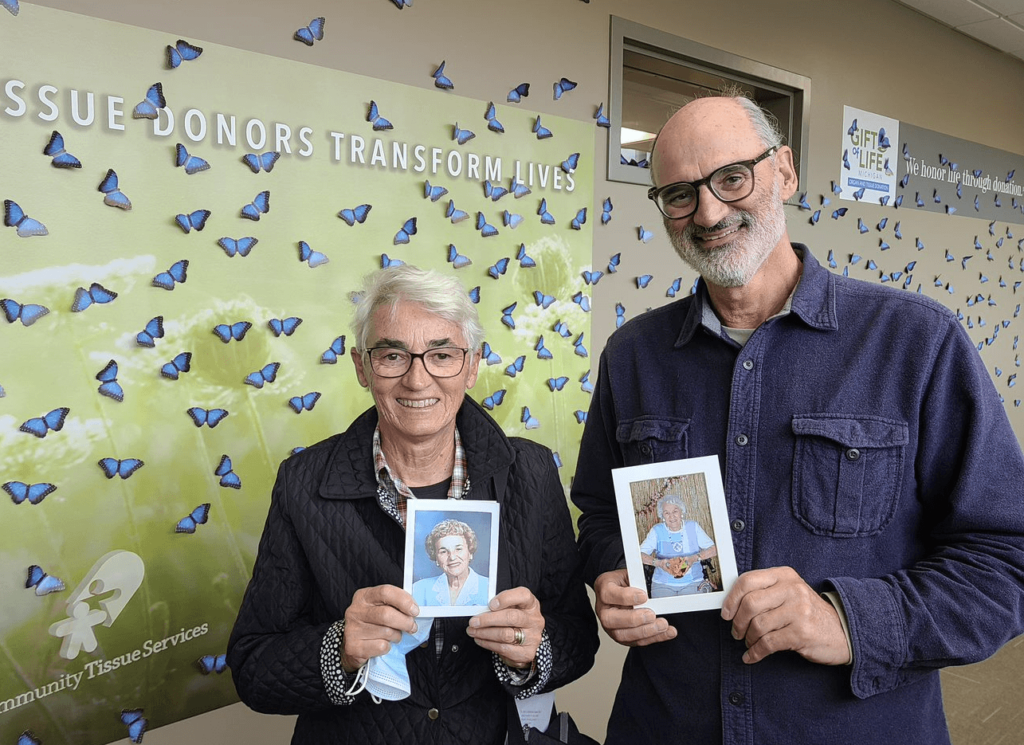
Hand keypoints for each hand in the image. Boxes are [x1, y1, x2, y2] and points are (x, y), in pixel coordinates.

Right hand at [342, 585, 419, 671]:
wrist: (353, 645)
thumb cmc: (373, 623)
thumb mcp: (380, 608)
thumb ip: (395, 605)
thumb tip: (415, 610)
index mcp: (364, 596)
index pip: (385, 592)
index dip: (403, 600)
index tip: (415, 610)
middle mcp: (355, 610)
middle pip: (386, 614)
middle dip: (405, 622)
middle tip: (412, 627)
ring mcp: (353, 629)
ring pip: (386, 632)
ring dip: (397, 636)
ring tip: (396, 636)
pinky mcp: (354, 647)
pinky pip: (381, 646)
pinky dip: (388, 647)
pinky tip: (384, 644)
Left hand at [466, 587, 544, 667]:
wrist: (525, 642)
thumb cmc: (513, 620)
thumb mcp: (511, 608)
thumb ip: (500, 605)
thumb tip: (479, 608)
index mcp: (531, 604)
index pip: (523, 595)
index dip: (506, 598)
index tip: (490, 604)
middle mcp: (535, 620)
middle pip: (511, 617)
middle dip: (489, 619)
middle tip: (473, 621)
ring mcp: (533, 637)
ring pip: (506, 635)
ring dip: (485, 633)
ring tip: (472, 631)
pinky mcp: (527, 653)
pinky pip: (504, 649)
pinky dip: (488, 644)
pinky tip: (480, 640)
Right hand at [594, 569, 674, 646]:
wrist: (624, 590)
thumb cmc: (627, 581)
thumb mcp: (631, 573)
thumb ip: (640, 579)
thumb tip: (658, 581)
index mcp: (603, 588)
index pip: (608, 594)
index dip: (626, 597)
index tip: (644, 596)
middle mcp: (603, 609)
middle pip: (610, 619)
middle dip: (633, 619)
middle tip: (652, 615)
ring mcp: (611, 626)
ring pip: (622, 635)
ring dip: (645, 632)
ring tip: (663, 625)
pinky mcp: (622, 636)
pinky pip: (636, 642)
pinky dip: (654, 638)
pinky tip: (668, 632)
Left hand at [721, 566, 850, 665]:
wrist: (842, 631)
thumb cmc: (807, 613)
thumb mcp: (789, 593)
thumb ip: (765, 593)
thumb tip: (730, 604)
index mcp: (785, 575)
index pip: (748, 580)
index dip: (732, 599)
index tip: (726, 613)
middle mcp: (792, 589)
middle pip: (750, 604)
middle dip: (738, 622)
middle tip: (737, 632)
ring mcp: (799, 610)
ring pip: (758, 625)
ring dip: (748, 639)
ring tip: (749, 643)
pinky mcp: (802, 632)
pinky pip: (768, 643)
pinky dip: (755, 653)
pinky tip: (752, 656)